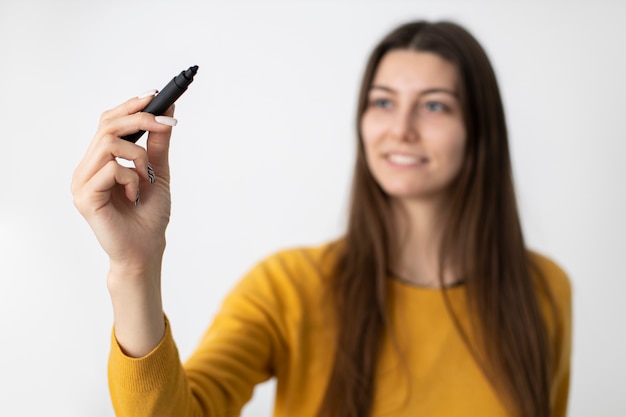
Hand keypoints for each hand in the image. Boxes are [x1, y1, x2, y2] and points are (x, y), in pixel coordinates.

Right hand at [72, 93, 177, 274]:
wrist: (146, 250)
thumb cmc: (149, 216)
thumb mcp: (158, 173)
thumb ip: (158, 144)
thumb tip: (166, 112)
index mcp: (101, 161)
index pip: (108, 122)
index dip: (130, 106)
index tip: (154, 95)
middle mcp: (87, 169)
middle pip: (106, 125)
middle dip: (139, 118)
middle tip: (165, 122)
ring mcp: (82, 182)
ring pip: (108, 143)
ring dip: (138, 154)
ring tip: (147, 176)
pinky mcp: (85, 197)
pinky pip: (112, 169)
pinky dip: (132, 178)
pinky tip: (135, 195)